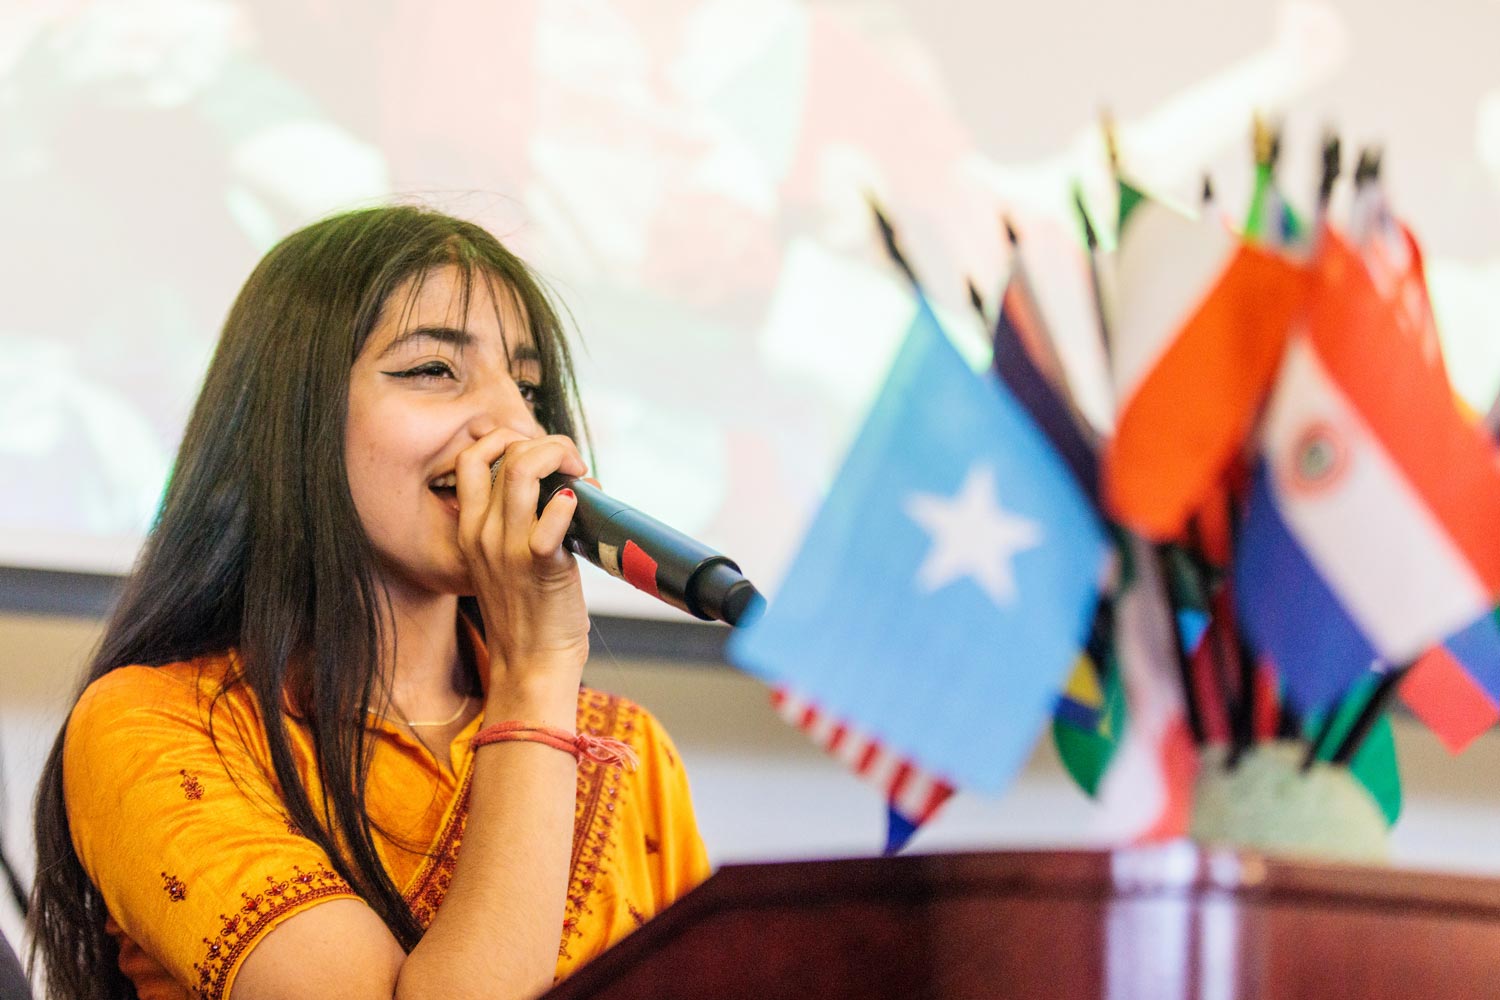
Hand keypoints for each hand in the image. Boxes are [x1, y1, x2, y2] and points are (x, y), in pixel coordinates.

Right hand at [454, 430, 590, 707]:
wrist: (531, 666)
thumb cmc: (529, 614)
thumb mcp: (504, 563)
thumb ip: (517, 523)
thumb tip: (561, 486)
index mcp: (470, 530)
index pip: (471, 458)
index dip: (505, 439)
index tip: (537, 450)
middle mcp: (483, 534)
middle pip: (504, 455)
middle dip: (545, 443)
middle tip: (571, 463)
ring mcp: (508, 548)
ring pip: (524, 471)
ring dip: (560, 457)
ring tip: (580, 473)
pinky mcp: (540, 565)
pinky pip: (552, 516)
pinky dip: (570, 500)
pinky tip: (582, 504)